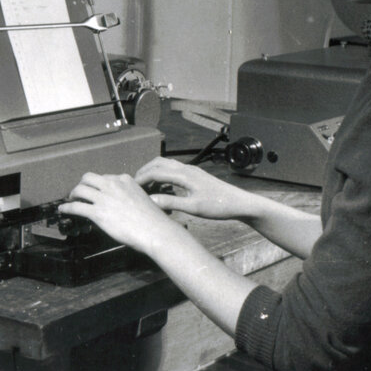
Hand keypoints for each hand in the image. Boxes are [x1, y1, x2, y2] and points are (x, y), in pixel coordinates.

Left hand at [58, 172, 183, 255]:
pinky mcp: (98, 212)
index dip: (98, 185)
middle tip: (80, 193)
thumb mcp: (142, 198)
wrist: (155, 231)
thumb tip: (122, 204)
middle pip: (88, 178)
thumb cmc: (153, 220)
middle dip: (82, 184)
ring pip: (80, 189)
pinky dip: (67, 208)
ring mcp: (104, 198)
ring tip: (71, 200)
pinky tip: (63, 210)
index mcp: (125, 180)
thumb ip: (130, 196)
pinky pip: (76, 207)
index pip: (105, 177)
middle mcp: (113, 185)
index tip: (95, 191)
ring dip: (73, 195)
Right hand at [135, 157, 253, 219]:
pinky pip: (173, 170)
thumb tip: (150, 201)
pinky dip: (162, 175)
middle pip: (158, 163)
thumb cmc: (219, 206)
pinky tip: (162, 187)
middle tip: (133, 184)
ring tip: (144, 185)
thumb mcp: (194, 207)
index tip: (131, 188)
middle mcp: (186, 169)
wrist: (239, 203)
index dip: (141, 179)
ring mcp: (191, 171)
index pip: (156, 172)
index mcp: (185, 175)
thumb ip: (171, 203)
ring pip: (166, 164)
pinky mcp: (194, 175)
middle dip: (144, 171)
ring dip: (153, 171)